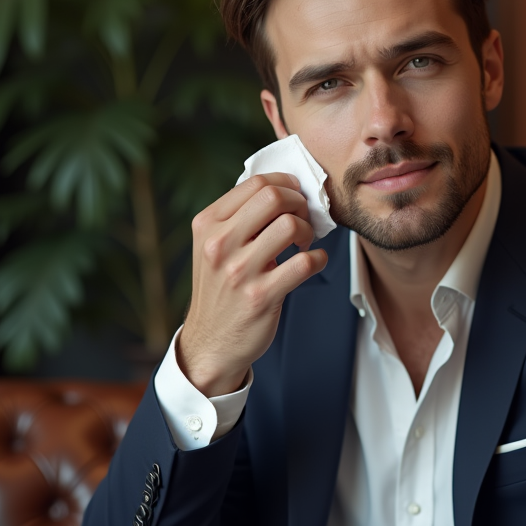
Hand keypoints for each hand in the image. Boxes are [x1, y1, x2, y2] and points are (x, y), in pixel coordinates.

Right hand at [178, 172, 328, 395]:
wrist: (211, 342)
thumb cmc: (220, 288)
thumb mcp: (213, 246)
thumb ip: (238, 217)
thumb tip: (283, 189)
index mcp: (207, 224)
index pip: (255, 183)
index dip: (286, 184)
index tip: (296, 195)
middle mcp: (220, 244)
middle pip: (273, 197)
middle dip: (299, 203)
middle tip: (303, 218)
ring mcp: (239, 271)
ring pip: (290, 226)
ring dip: (308, 230)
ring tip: (303, 243)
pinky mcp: (261, 296)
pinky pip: (304, 263)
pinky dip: (318, 259)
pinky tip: (312, 262)